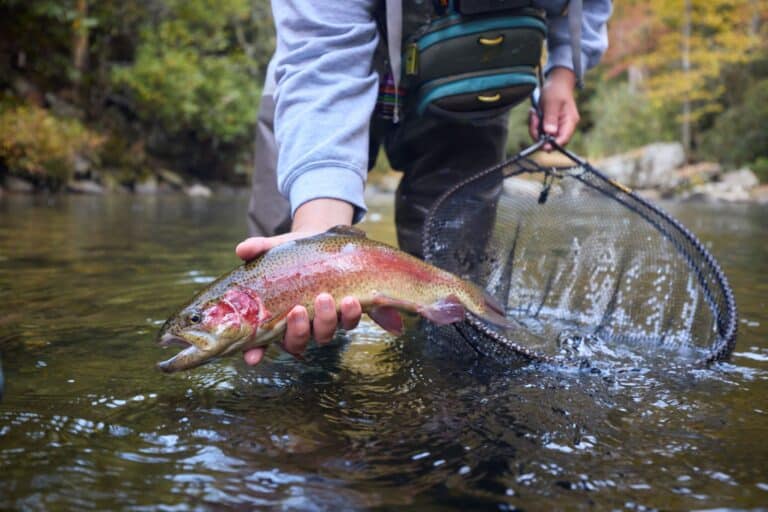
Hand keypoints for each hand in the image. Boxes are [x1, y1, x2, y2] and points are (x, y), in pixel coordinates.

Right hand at [235, 198, 362, 364]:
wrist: (323, 246)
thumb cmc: (292, 255)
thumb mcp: (274, 249)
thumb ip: (258, 249)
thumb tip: (241, 249)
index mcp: (275, 316)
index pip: (260, 342)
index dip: (255, 352)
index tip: (252, 357)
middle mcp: (298, 325)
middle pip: (296, 342)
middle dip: (298, 331)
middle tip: (298, 310)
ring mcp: (322, 322)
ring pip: (323, 336)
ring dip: (325, 321)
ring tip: (325, 298)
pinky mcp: (344, 314)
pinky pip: (349, 323)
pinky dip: (351, 315)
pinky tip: (351, 300)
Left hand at [528, 66, 579, 148]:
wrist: (557, 82)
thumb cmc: (556, 90)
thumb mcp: (551, 102)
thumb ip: (550, 118)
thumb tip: (550, 133)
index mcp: (570, 122)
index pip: (563, 140)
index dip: (552, 145)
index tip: (542, 144)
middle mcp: (565, 127)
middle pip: (551, 141)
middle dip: (539, 133)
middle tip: (534, 119)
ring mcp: (558, 126)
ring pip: (544, 137)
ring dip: (535, 127)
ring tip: (535, 113)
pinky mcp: (551, 125)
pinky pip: (541, 131)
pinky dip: (535, 124)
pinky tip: (535, 113)